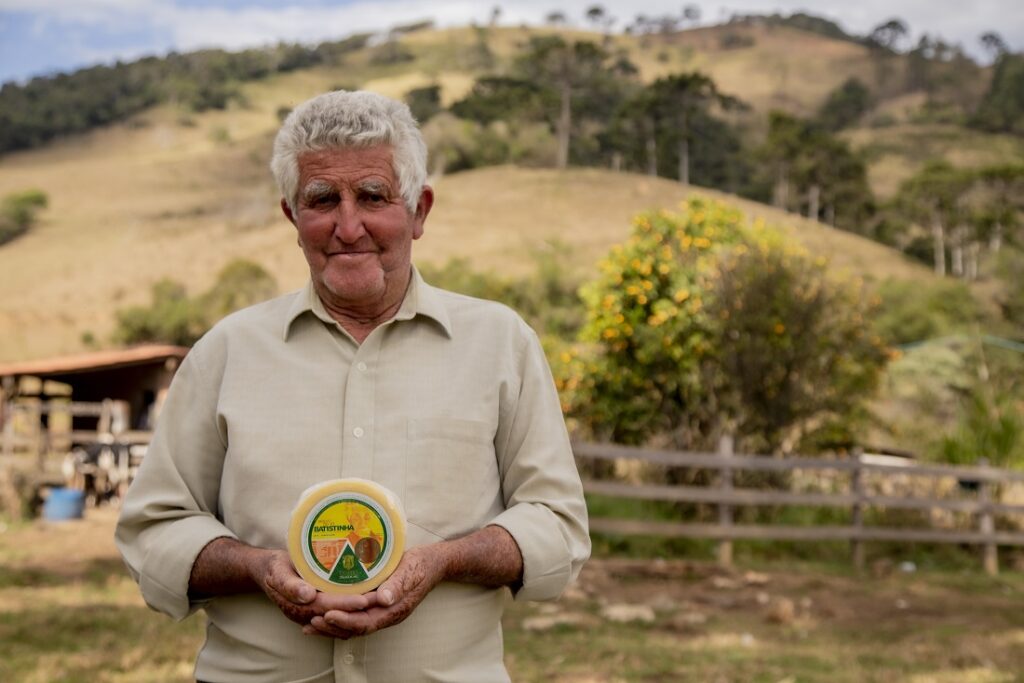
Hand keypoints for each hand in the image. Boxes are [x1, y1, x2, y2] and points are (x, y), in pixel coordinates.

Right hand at [250, 549, 373, 628]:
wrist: (268, 571)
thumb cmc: (275, 568)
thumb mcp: (277, 572)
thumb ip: (289, 585)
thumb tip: (306, 596)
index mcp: (297, 606)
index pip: (326, 606)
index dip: (345, 604)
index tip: (364, 599)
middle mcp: (306, 615)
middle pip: (337, 614)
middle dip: (360, 608)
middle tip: (382, 598)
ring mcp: (313, 615)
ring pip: (341, 619)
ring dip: (361, 611)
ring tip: (381, 599)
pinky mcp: (319, 611)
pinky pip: (339, 615)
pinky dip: (355, 611)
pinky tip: (371, 600)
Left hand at [304, 544, 447, 638]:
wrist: (433, 563)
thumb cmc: (421, 565)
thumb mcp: (411, 570)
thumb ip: (398, 585)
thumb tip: (383, 599)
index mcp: (394, 610)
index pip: (366, 622)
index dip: (345, 621)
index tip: (326, 615)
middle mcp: (386, 615)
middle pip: (356, 628)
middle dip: (332, 627)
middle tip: (310, 622)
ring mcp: (382, 612)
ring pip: (354, 625)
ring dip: (332, 626)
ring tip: (310, 623)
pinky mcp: (378, 605)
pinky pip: (356, 616)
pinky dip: (339, 617)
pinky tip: (324, 611)